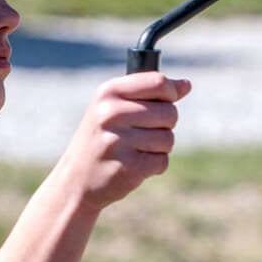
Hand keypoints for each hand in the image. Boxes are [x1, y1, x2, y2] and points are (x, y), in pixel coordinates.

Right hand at [58, 72, 189, 211]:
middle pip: (169, 112)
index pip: (158, 82)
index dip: (170, 93)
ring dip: (159, 147)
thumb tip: (186, 84)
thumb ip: (149, 93)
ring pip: (168, 138)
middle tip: (144, 132)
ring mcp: (118, 141)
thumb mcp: (115, 106)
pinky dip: (155, 166)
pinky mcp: (127, 167)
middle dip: (165, 124)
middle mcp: (110, 113)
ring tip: (136, 150)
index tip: (165, 101)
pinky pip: (162, 161)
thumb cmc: (102, 137)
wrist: (76, 179)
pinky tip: (135, 165)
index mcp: (108, 92)